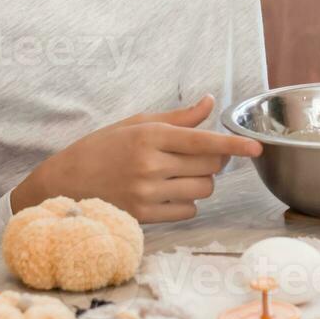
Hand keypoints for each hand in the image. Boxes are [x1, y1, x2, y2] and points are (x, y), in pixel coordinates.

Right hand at [11, 95, 261, 223]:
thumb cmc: (100, 148)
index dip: (233, 146)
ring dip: (201, 182)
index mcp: (150, 136)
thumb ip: (177, 117)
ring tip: (179, 174)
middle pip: (210, 167)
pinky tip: (168, 192)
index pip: (203, 141)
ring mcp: (146, 193)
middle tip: (198, 156)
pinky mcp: (143, 216)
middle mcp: (150, 164)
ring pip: (203, 190)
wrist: (63, 183)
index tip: (256, 147)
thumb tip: (210, 102)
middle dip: (214, 161)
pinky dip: (187, 202)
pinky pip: (187, 210)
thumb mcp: (135, 123)